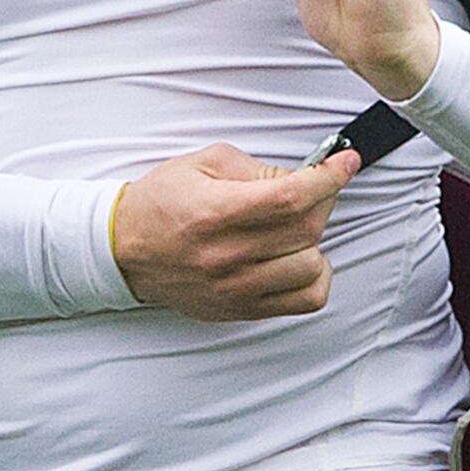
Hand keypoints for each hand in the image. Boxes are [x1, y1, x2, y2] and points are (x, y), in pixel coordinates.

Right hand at [111, 142, 357, 319]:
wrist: (124, 250)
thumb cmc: (160, 202)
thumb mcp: (202, 163)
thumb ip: (254, 168)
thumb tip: (300, 176)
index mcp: (216, 212)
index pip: (292, 196)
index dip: (329, 175)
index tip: (345, 161)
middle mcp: (228, 254)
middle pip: (306, 228)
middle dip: (323, 198)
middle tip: (315, 186)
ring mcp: (236, 287)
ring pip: (311, 265)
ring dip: (315, 239)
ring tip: (297, 225)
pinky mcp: (241, 309)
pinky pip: (304, 300)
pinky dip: (315, 277)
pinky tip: (300, 258)